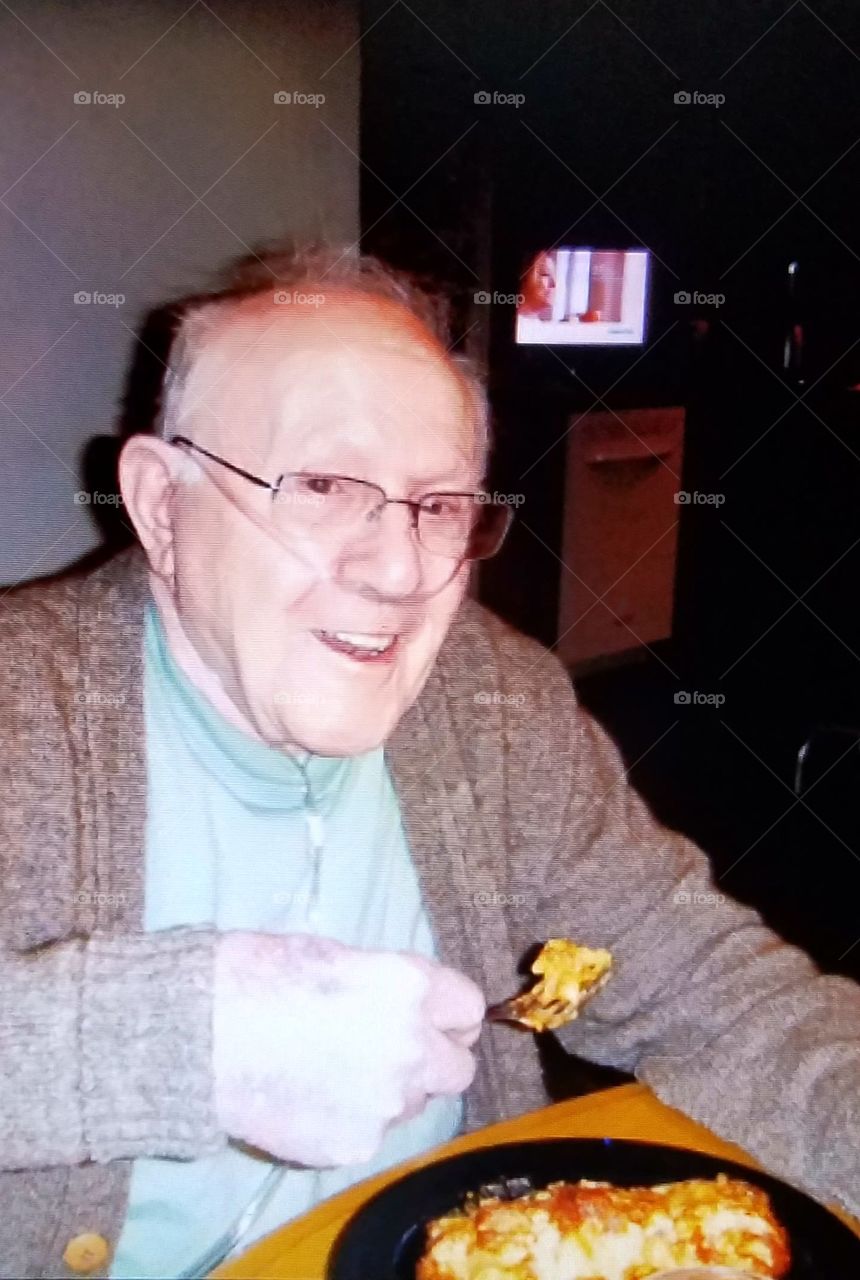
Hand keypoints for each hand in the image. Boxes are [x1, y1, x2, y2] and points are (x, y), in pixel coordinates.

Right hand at [213, 932, 484, 1166]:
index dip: (448, 1015)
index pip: (468, 1009)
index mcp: (410, 988)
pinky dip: (351, 1120)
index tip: (431, 1019)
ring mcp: (386, 1103)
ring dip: (391, 1091)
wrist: (202, 1035)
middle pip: (458, 1068)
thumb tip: (401, 1002)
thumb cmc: (259, 975)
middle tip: (391, 1052)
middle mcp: (411, 1047)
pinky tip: (311, 1099)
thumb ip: (385, 985)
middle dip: (432, 1060)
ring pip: (414, 1104)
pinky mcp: (355, 1145)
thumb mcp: (336, 955)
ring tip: (335, 1073)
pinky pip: (371, 1133)